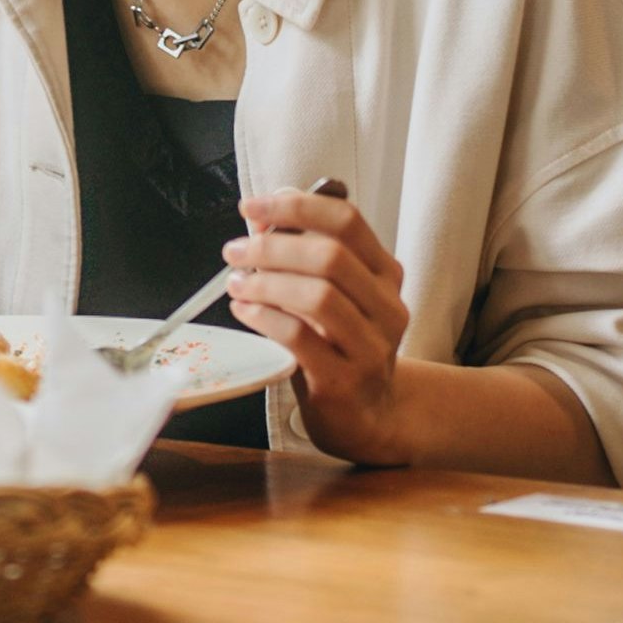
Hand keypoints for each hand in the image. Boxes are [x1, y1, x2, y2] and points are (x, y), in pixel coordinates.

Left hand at [221, 179, 413, 464]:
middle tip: (235, 251)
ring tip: (235, 283)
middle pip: (330, 256)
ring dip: (265, 283)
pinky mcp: (346, 379)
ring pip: (318, 296)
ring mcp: (372, 345)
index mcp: (384, 274)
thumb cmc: (340, 348)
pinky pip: (300, 338)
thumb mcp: (333, 296)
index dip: (296, 206)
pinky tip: (245, 311)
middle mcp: (387, 306)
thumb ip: (305, 258)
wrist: (367, 416)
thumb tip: (262, 220)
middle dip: (272, 247)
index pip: (347, 221)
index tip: (253, 206)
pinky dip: (265, 318)